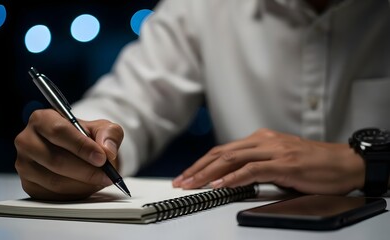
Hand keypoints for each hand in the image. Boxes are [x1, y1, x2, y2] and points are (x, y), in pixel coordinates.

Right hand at [14, 109, 123, 200]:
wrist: (76, 151)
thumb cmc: (85, 137)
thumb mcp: (102, 128)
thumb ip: (109, 134)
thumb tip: (107, 150)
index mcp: (42, 119)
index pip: (59, 131)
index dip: (82, 146)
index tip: (101, 158)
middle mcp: (27, 140)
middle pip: (56, 160)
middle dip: (86, 170)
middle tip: (106, 175)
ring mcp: (24, 164)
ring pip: (55, 181)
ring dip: (82, 184)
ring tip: (99, 181)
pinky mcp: (28, 185)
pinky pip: (53, 195)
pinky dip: (74, 194)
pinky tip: (86, 186)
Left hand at [172, 128, 364, 194]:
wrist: (343, 162)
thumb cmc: (313, 163)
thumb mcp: (279, 159)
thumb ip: (257, 163)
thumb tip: (234, 175)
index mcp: (260, 139)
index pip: (223, 150)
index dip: (201, 163)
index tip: (187, 175)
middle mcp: (263, 141)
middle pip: (221, 152)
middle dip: (197, 168)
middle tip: (181, 181)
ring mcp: (273, 150)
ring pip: (231, 159)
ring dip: (208, 173)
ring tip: (192, 184)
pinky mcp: (283, 163)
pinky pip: (252, 170)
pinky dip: (233, 177)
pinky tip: (220, 185)